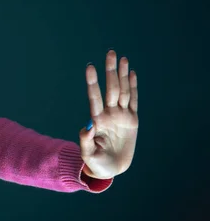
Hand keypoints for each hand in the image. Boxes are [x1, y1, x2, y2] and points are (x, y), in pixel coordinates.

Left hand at [79, 50, 138, 179]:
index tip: (90, 66)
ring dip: (122, 74)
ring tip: (121, 58)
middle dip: (110, 71)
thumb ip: (86, 141)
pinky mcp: (131, 120)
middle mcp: (109, 114)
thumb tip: (87, 126)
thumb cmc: (96, 163)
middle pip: (110, 88)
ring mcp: (120, 116)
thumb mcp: (88, 154)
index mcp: (97, 120)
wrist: (110, 168)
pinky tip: (131, 73)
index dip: (93, 82)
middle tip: (110, 52)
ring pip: (122, 91)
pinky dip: (133, 87)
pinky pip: (133, 101)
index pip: (94, 97)